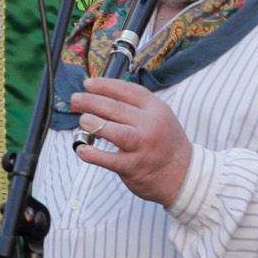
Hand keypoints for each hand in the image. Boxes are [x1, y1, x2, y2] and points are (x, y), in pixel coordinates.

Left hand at [68, 77, 192, 206]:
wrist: (182, 174)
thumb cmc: (165, 143)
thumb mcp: (159, 116)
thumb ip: (136, 106)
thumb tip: (101, 94)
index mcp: (156, 108)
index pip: (126, 90)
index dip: (104, 85)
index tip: (87, 84)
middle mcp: (149, 124)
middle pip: (115, 108)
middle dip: (90, 101)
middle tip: (75, 100)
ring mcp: (141, 146)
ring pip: (112, 130)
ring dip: (92, 122)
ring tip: (82, 120)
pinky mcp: (133, 166)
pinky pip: (107, 159)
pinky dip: (91, 154)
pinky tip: (81, 149)